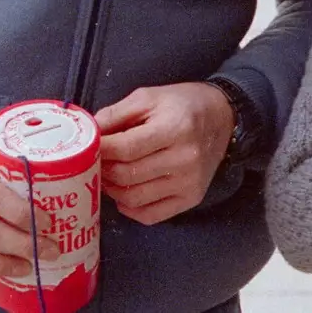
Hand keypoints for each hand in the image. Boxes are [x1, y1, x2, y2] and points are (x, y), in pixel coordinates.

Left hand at [94, 82, 234, 225]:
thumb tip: (88, 134)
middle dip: (103, 170)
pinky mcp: (192, 198)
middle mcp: (185, 159)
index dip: (100, 150)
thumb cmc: (183, 104)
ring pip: (134, 198)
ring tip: (109, 176)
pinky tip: (125, 194)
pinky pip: (151, 215)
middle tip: (95, 162)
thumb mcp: (149, 97)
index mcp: (175, 129)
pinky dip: (131, 209)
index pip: (126, 149)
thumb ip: (116, 114)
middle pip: (127, 175)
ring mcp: (189, 182)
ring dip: (113, 190)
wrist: (224, 117)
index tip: (87, 148)